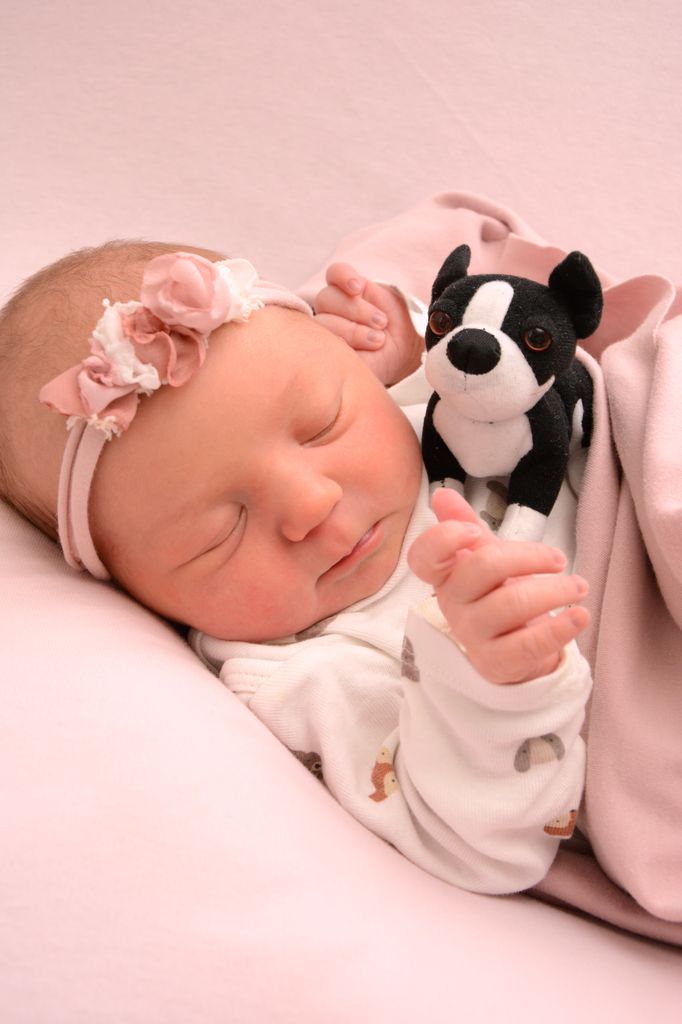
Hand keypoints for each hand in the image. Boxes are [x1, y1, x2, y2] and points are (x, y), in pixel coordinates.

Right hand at [314, 262, 422, 385]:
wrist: (406, 353)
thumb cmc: (398, 324)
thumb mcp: (394, 299)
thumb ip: (375, 289)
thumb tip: (357, 289)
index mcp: (348, 290)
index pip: (335, 273)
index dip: (343, 277)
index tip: (358, 288)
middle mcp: (332, 308)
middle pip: (325, 298)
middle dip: (355, 309)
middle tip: (381, 322)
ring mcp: (327, 329)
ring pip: (323, 322)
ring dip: (353, 331)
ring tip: (378, 340)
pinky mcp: (327, 352)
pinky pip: (324, 346)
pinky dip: (343, 345)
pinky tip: (360, 351)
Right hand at [407, 489, 589, 684]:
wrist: (516, 652)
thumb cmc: (498, 596)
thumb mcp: (485, 558)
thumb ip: (465, 526)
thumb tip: (442, 494)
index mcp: (446, 576)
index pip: (423, 558)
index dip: (443, 540)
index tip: (473, 531)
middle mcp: (453, 605)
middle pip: (481, 568)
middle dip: (528, 557)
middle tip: (559, 559)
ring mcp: (473, 636)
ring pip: (511, 603)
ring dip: (554, 590)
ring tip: (578, 587)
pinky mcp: (498, 663)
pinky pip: (530, 644)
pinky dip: (560, 628)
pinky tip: (579, 616)